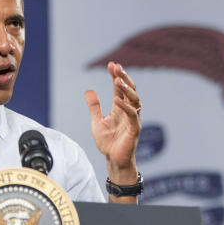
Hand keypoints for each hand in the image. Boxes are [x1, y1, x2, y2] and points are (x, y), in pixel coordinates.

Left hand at [85, 61, 140, 181]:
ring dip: (127, 89)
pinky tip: (117, 99)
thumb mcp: (97, 122)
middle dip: (124, 77)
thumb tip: (88, 90)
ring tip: (117, 80)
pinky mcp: (134, 129)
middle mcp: (128, 111)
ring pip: (135, 100)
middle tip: (117, 67)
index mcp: (120, 108)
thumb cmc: (108, 143)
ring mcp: (133, 120)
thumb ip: (94, 107)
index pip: (120, 88)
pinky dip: (125, 106)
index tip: (111, 64)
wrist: (113, 160)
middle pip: (130, 90)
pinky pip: (133, 115)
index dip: (116, 76)